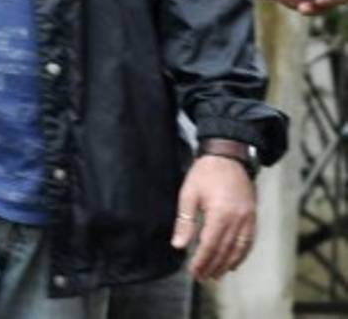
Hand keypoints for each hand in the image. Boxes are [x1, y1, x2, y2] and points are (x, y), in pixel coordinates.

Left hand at [172, 154, 256, 280]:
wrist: (228, 156)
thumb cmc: (205, 173)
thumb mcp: (188, 194)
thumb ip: (184, 221)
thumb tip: (178, 245)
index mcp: (220, 213)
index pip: (210, 245)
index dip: (202, 261)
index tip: (194, 271)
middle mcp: (237, 219)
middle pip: (225, 250)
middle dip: (213, 266)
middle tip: (202, 277)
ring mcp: (248, 218)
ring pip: (239, 249)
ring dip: (227, 264)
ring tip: (216, 274)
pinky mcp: (253, 216)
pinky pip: (249, 241)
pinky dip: (242, 254)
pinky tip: (234, 261)